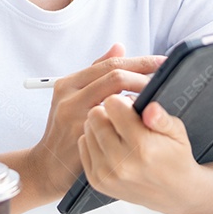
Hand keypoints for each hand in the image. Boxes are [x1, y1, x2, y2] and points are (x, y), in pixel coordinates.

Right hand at [27, 44, 165, 198]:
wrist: (49, 166)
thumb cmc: (66, 129)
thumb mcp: (75, 97)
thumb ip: (97, 73)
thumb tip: (119, 47)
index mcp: (69, 84)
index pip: (111, 64)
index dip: (140, 61)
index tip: (162, 62)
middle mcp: (69, 98)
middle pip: (115, 77)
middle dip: (144, 76)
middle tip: (163, 79)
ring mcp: (75, 119)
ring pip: (117, 99)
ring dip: (141, 97)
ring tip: (156, 96)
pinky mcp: (83, 139)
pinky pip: (115, 123)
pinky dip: (132, 117)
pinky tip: (143, 118)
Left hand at [78, 96, 201, 213]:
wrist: (173, 193)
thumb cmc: (174, 159)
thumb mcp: (177, 133)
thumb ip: (161, 118)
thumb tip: (150, 107)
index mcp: (142, 146)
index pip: (113, 106)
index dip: (122, 101)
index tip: (129, 107)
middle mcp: (121, 162)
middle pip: (95, 115)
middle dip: (108, 112)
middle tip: (123, 120)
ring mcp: (106, 173)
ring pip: (87, 129)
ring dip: (100, 126)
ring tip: (119, 134)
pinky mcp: (96, 181)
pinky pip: (83, 145)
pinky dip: (95, 141)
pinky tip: (111, 146)